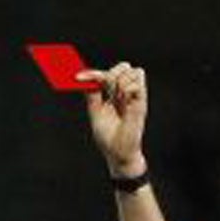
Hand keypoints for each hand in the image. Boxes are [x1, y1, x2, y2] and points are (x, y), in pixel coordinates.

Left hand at [78, 62, 148, 176]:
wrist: (118, 153)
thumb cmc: (108, 137)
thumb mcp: (96, 113)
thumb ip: (92, 95)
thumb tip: (85, 79)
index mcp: (113, 95)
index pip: (105, 75)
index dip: (92, 73)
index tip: (78, 77)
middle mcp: (124, 93)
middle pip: (122, 67)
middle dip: (111, 74)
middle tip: (106, 91)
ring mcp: (134, 96)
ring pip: (131, 70)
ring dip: (121, 82)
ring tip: (118, 100)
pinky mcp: (142, 101)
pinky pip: (137, 82)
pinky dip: (128, 88)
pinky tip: (125, 100)